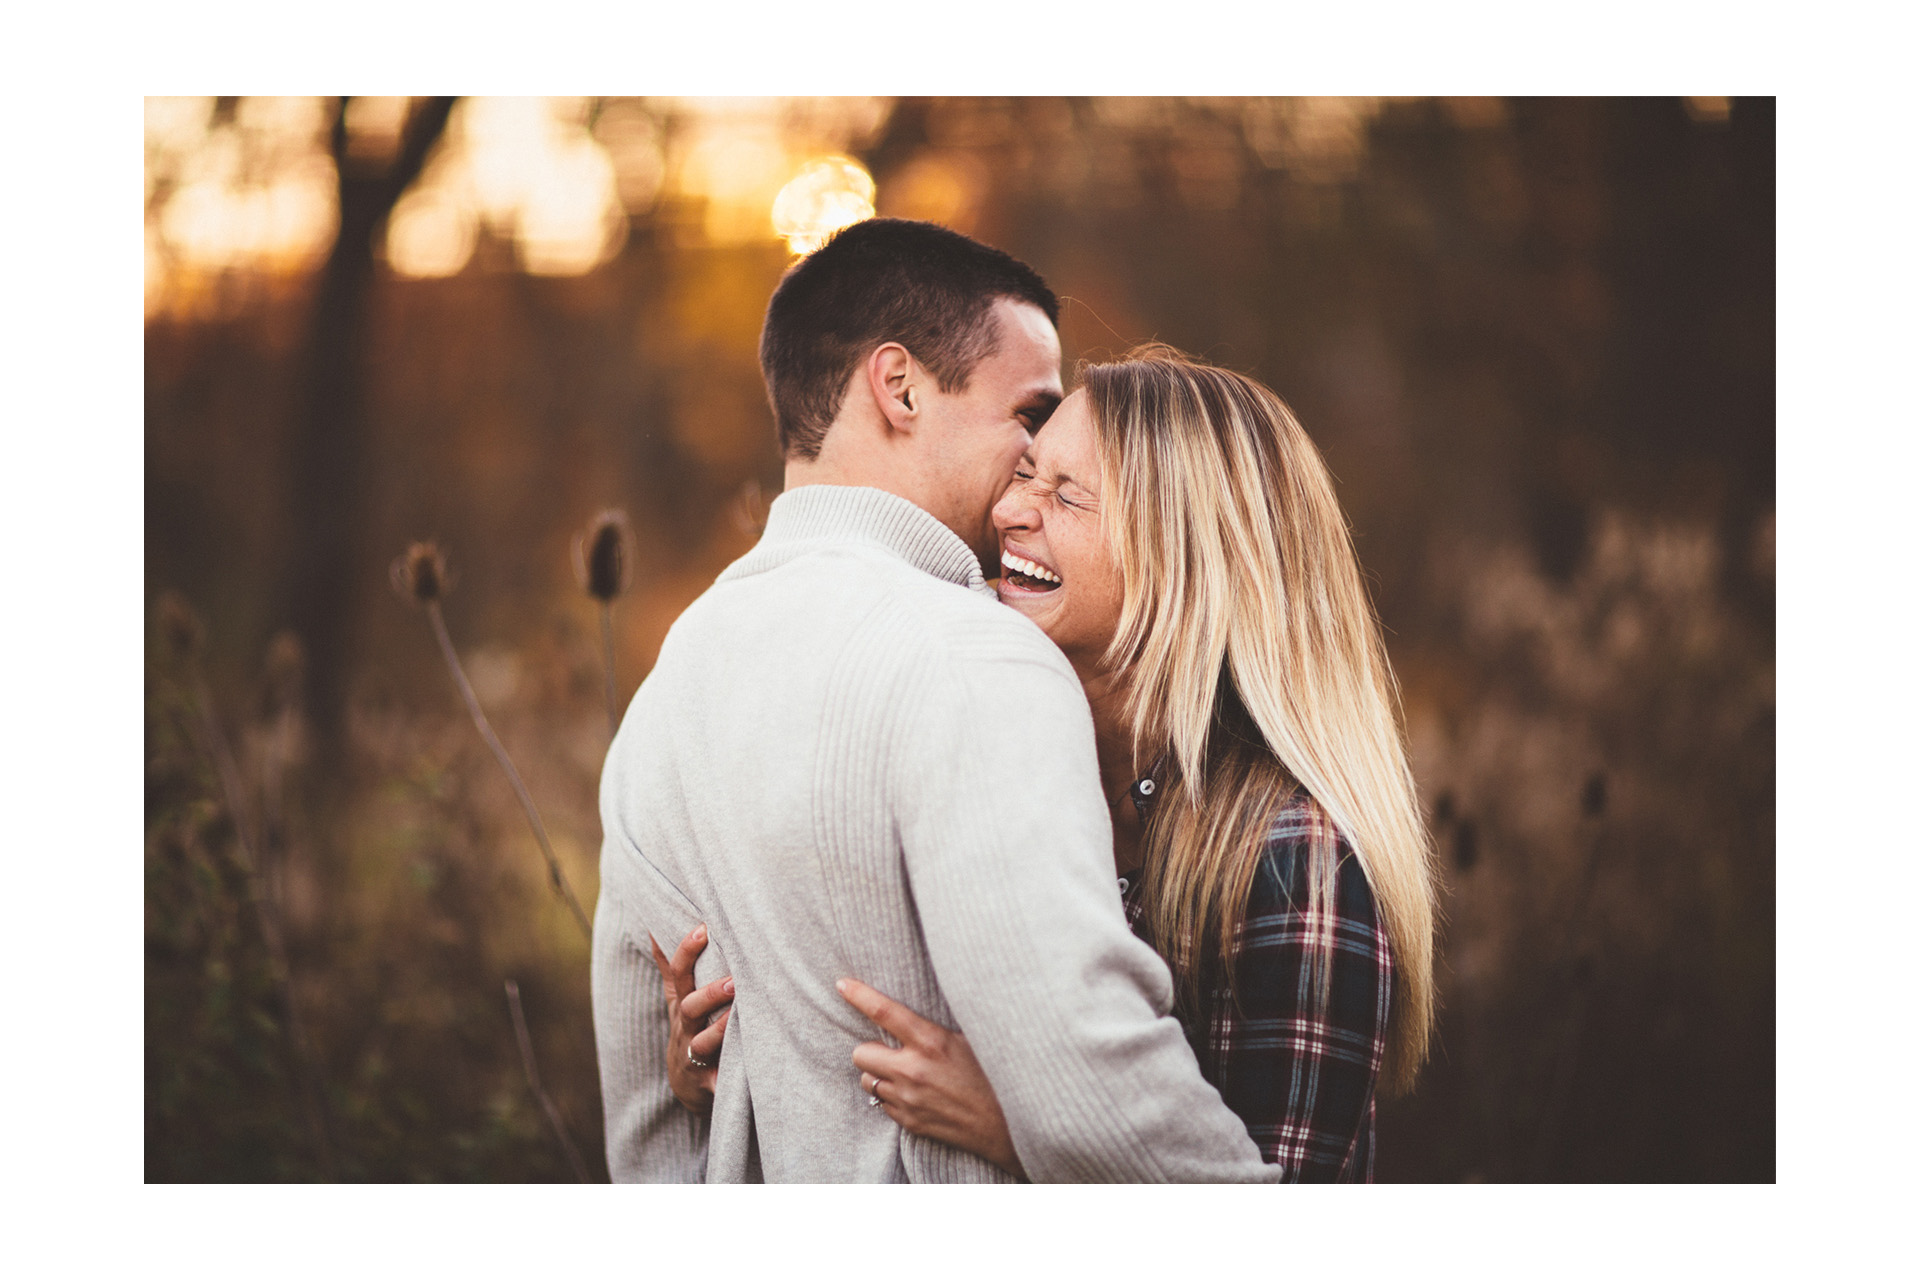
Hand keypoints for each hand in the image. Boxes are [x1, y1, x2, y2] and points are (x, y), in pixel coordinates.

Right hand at [648, 924, 732, 1116]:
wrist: (688, 1084)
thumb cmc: (688, 1029)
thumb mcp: (677, 997)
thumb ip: (671, 965)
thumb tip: (656, 927)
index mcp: (682, 1004)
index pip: (679, 975)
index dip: (687, 951)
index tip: (703, 929)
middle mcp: (686, 1028)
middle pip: (691, 1008)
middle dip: (710, 993)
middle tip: (733, 979)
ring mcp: (695, 1056)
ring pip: (704, 1042)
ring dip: (720, 1029)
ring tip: (738, 1014)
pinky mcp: (709, 1082)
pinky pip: (718, 1081)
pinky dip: (724, 1082)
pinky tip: (738, 1075)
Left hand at [835, 977, 1023, 1178]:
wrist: (1007, 1125)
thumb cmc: (992, 1074)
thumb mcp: (970, 1039)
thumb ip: (937, 1026)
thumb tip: (919, 1001)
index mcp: (931, 1042)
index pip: (884, 1012)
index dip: (858, 995)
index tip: (842, 984)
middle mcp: (914, 1071)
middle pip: (860, 1053)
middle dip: (870, 1049)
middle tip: (889, 1049)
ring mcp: (908, 1099)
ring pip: (867, 1080)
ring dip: (878, 1074)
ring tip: (903, 1073)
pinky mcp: (909, 1122)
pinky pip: (882, 1104)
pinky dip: (891, 1096)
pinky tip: (914, 1094)